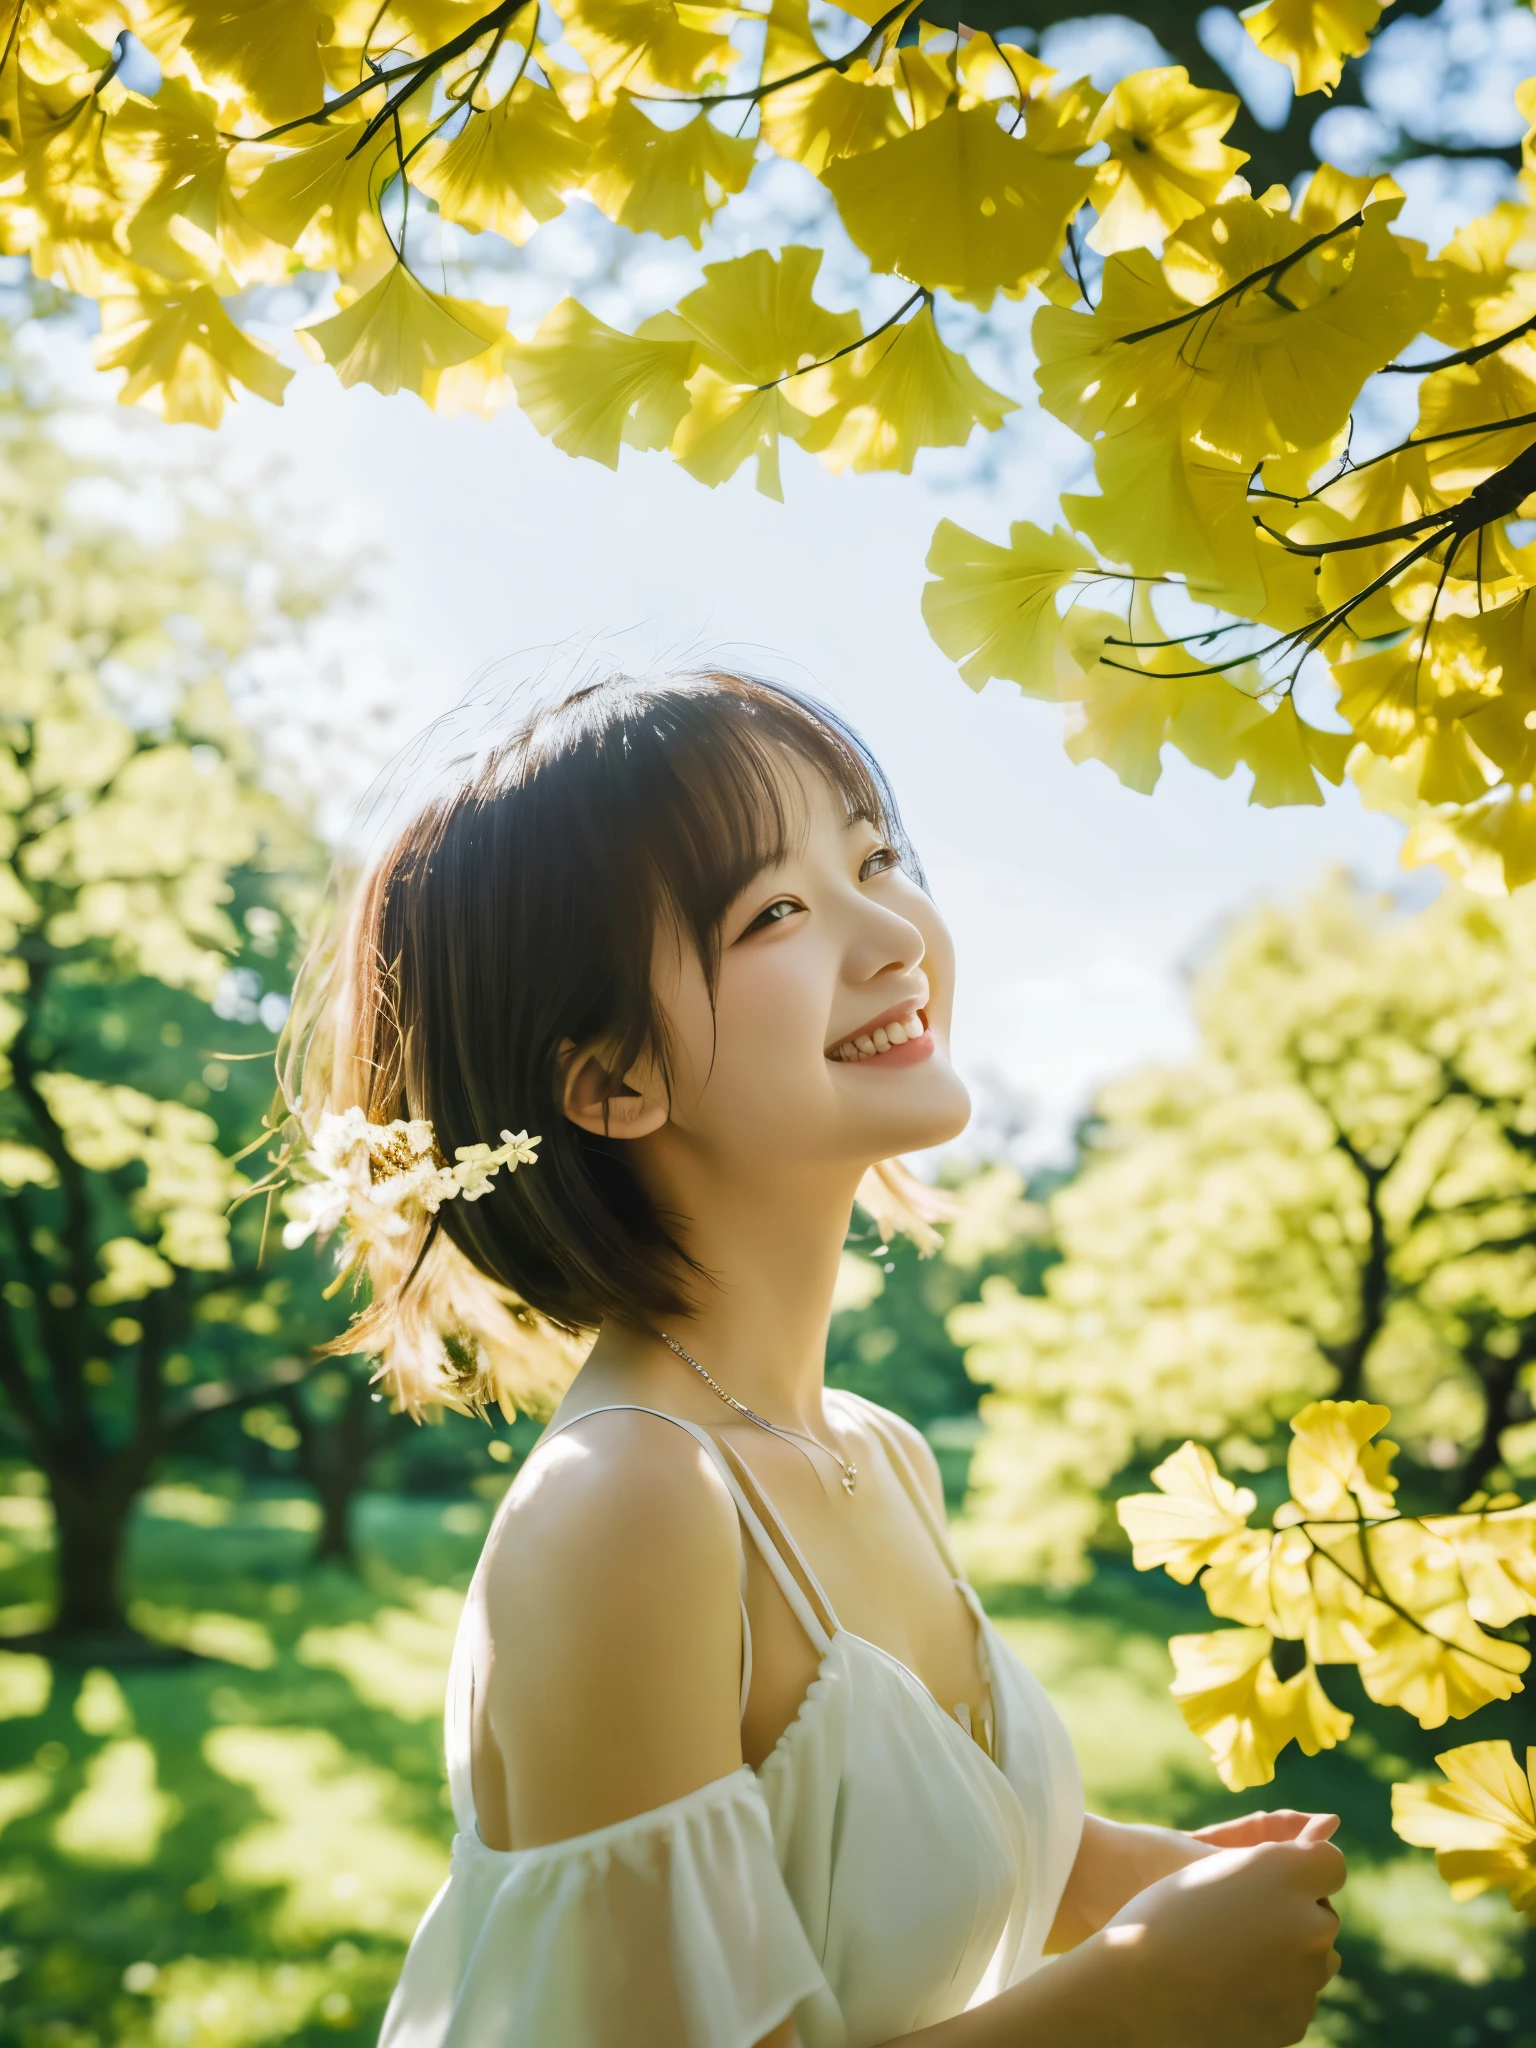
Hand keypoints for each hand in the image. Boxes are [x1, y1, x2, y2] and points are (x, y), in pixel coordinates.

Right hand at [1099, 1813, 1344, 2047]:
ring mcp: (1307, 1980)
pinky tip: (1229, 1987)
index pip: (1329, 1862)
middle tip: (1236, 1921)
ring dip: (1286, 1955)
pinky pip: (1295, 2000)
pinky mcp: (1296, 2023)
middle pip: (1321, 1916)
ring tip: (1227, 1956)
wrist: (1132, 1991)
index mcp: (1288, 1874)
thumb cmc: (1162, 1912)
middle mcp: (1311, 1926)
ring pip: (1312, 1961)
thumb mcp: (1214, 1859)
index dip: (1297, 1867)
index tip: (1265, 1877)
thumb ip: (1276, 1835)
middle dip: (1291, 1916)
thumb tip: (1331, 1820)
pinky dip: (1273, 1994)